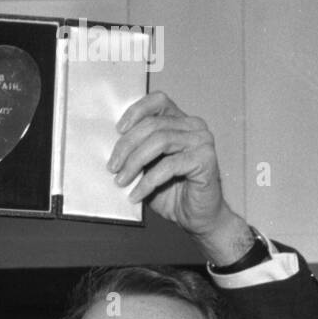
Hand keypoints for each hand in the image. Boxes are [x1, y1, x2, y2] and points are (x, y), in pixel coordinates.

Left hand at [108, 91, 254, 264]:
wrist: (196, 217)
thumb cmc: (172, 193)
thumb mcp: (148, 169)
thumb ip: (137, 153)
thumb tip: (111, 151)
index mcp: (180, 122)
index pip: (158, 102)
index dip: (136, 111)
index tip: (118, 130)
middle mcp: (193, 126)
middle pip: (153, 124)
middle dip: (127, 146)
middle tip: (112, 167)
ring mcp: (202, 141)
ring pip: (160, 141)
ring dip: (134, 163)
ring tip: (121, 181)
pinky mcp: (206, 159)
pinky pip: (170, 165)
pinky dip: (148, 182)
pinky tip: (136, 195)